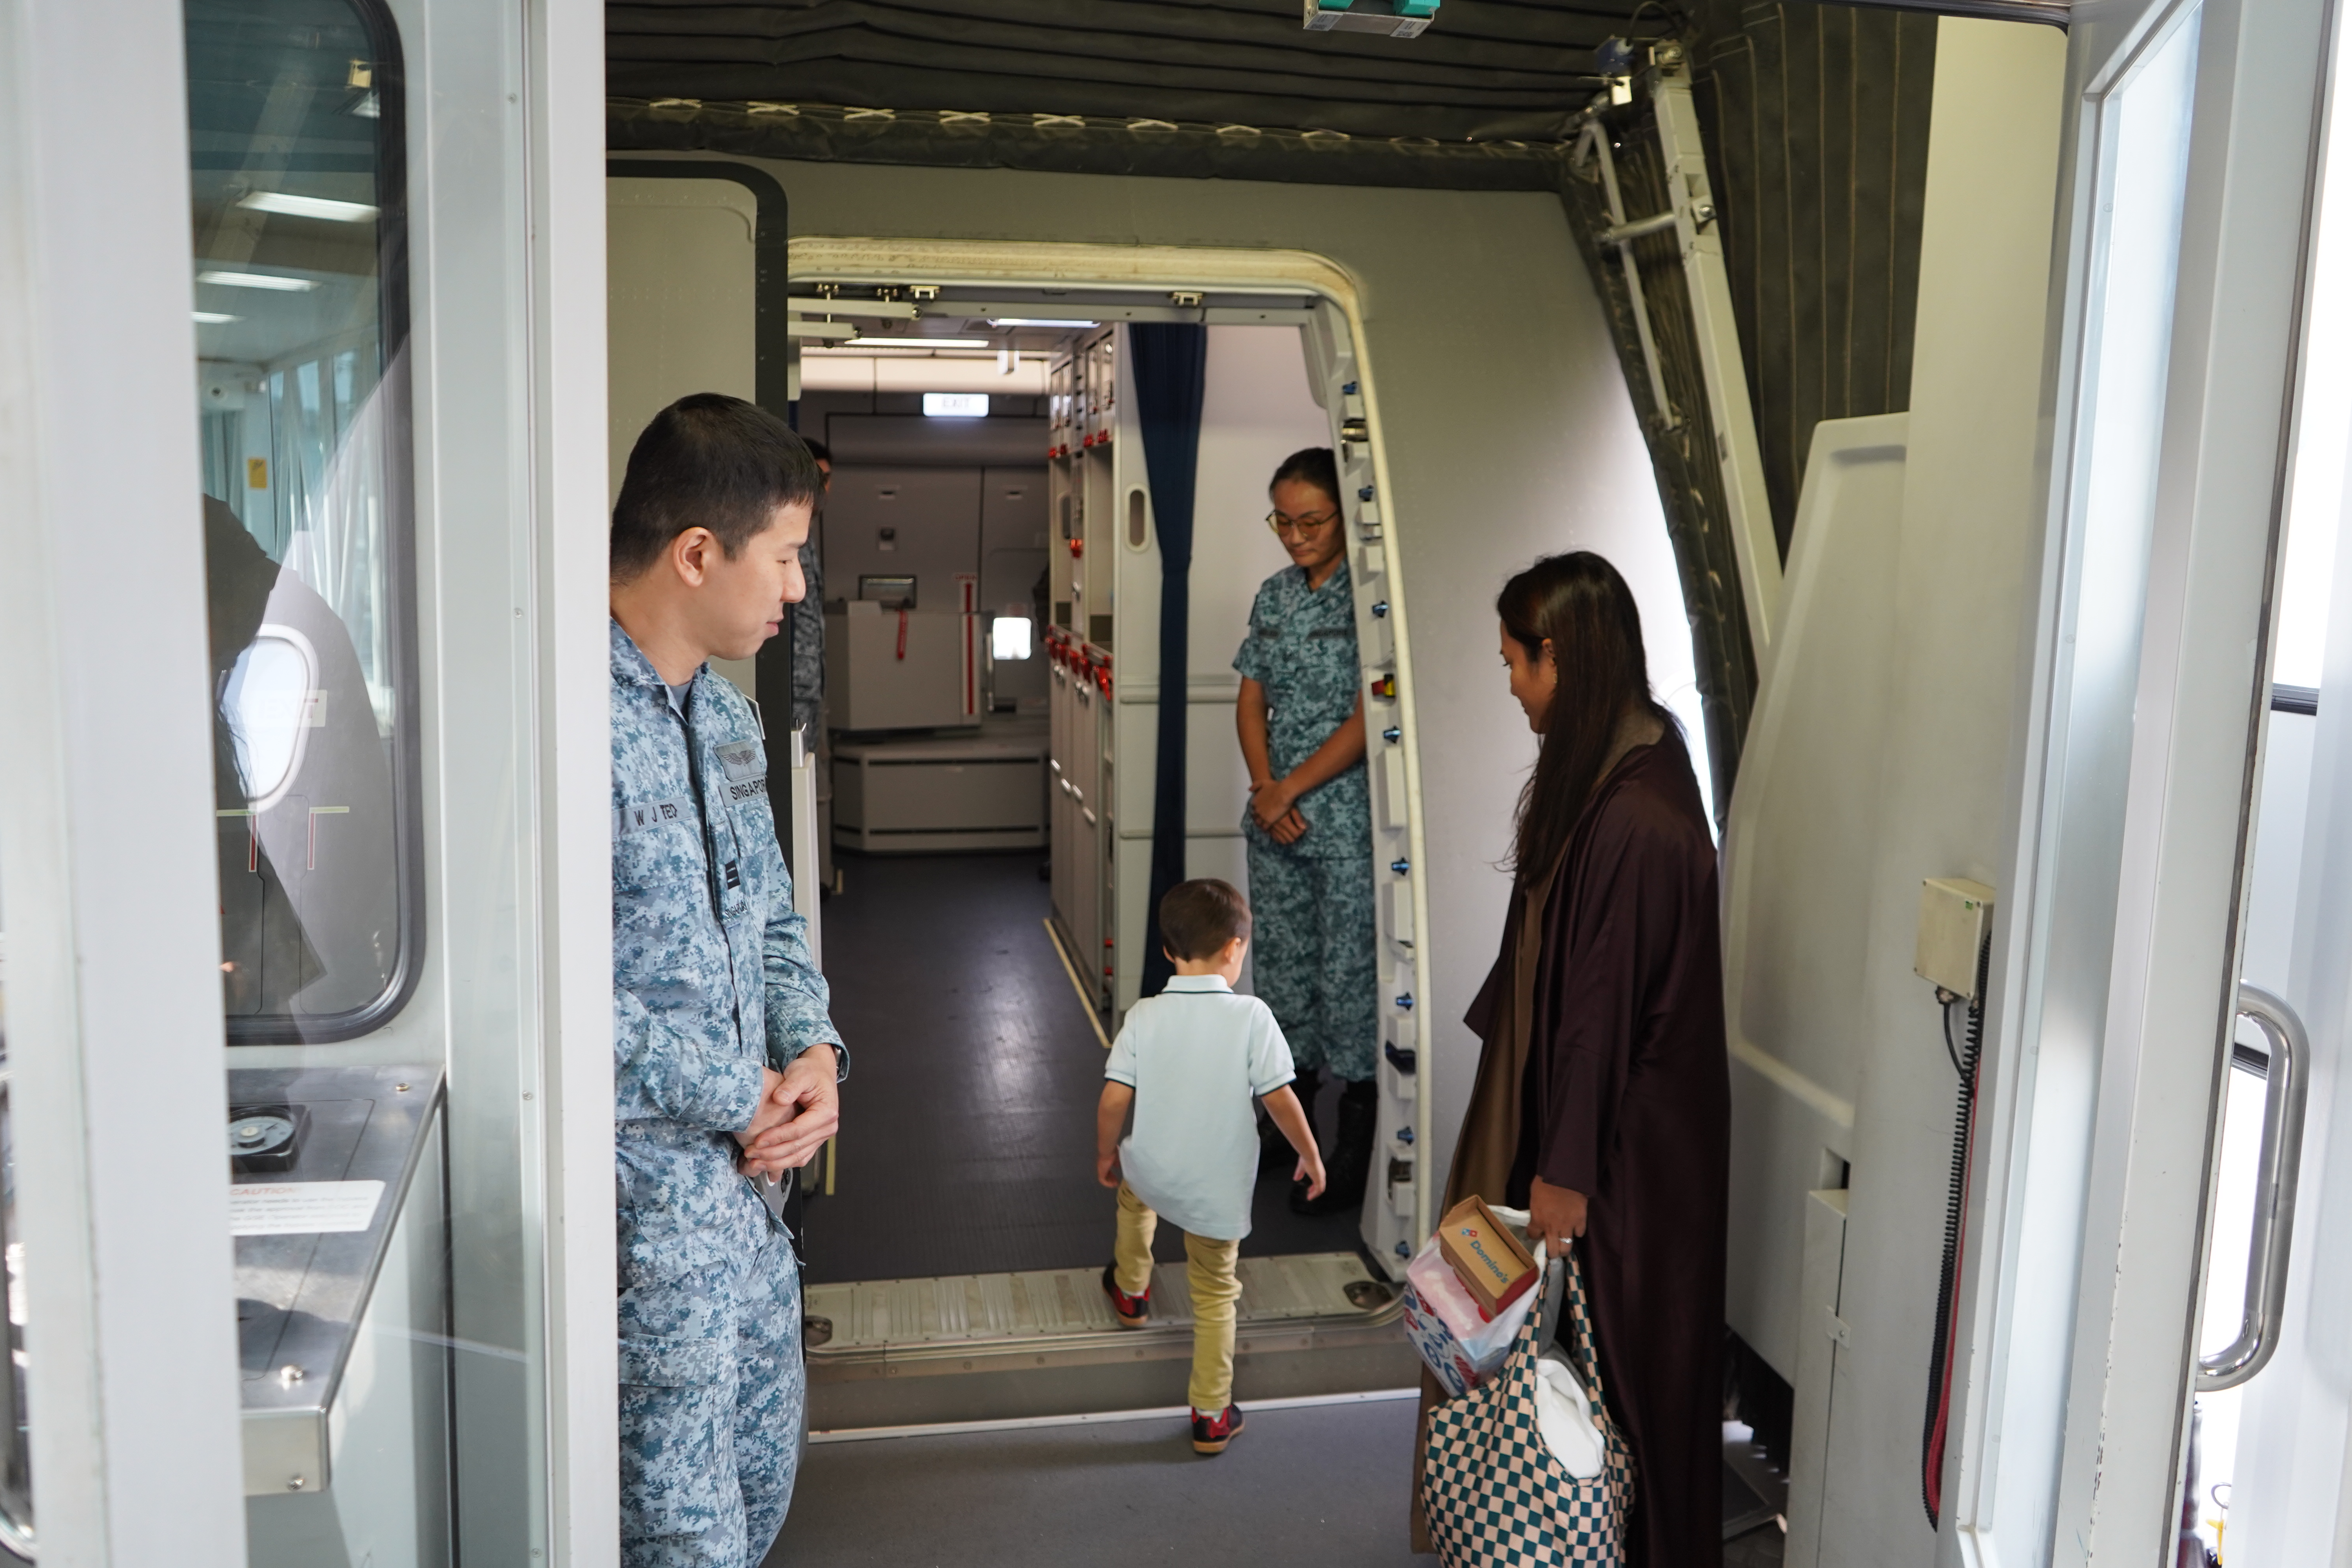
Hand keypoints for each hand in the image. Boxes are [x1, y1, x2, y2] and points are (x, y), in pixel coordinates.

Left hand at [735, 1044, 838, 1178]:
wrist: (819, 1073)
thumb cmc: (810, 1072)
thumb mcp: (800, 1073)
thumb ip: (790, 1086)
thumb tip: (779, 1099)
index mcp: (826, 1112)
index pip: (798, 1130)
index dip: (776, 1137)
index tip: (757, 1140)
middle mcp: (827, 1128)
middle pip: (797, 1147)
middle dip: (771, 1154)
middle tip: (750, 1154)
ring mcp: (821, 1136)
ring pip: (798, 1157)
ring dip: (775, 1163)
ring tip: (754, 1163)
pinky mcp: (814, 1140)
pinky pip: (799, 1157)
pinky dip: (782, 1163)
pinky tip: (766, 1165)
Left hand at [1096, 1149, 1120, 1188]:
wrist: (1107, 1150)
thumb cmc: (1112, 1152)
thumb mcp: (1116, 1157)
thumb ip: (1116, 1162)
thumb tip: (1117, 1166)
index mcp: (1104, 1162)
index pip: (1107, 1170)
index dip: (1111, 1175)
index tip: (1116, 1177)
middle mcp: (1101, 1166)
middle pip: (1106, 1175)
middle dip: (1111, 1179)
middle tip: (1116, 1182)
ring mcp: (1100, 1169)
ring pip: (1104, 1178)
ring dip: (1109, 1182)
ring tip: (1115, 1185)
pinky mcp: (1101, 1172)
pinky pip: (1102, 1181)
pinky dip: (1107, 1184)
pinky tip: (1112, 1185)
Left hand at [1248, 778, 1309, 843]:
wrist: (1283, 793)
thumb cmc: (1275, 786)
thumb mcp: (1263, 782)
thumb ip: (1255, 785)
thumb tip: (1249, 790)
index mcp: (1255, 801)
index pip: (1253, 809)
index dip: (1256, 810)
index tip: (1259, 812)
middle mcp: (1256, 809)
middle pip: (1255, 817)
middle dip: (1257, 818)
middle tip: (1262, 820)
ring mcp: (1262, 816)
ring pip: (1259, 823)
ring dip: (1261, 824)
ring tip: (1264, 826)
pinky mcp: (1268, 821)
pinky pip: (1264, 827)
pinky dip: (1265, 829)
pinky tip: (1268, 829)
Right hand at [1295, 1151, 1326, 1199]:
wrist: (1309, 1155)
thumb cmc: (1306, 1158)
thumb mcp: (1301, 1167)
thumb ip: (1299, 1173)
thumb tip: (1295, 1179)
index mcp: (1318, 1171)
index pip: (1319, 1181)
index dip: (1314, 1187)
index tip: (1309, 1190)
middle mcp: (1321, 1175)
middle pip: (1321, 1186)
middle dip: (1315, 1192)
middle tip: (1310, 1195)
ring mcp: (1321, 1177)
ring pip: (1320, 1189)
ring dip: (1315, 1194)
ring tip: (1309, 1197)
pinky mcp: (1319, 1179)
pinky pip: (1318, 1190)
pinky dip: (1315, 1194)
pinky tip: (1310, 1196)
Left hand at [1528, 1176, 1586, 1257]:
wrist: (1565, 1176)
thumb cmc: (1545, 1182)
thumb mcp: (1534, 1196)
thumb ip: (1536, 1210)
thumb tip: (1538, 1214)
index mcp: (1538, 1220)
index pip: (1533, 1236)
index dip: (1534, 1235)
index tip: (1536, 1233)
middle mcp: (1552, 1228)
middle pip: (1552, 1251)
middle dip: (1552, 1253)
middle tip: (1553, 1250)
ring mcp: (1568, 1226)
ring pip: (1567, 1247)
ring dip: (1564, 1248)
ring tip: (1564, 1246)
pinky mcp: (1581, 1221)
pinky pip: (1579, 1233)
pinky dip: (1577, 1232)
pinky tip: (1575, 1228)